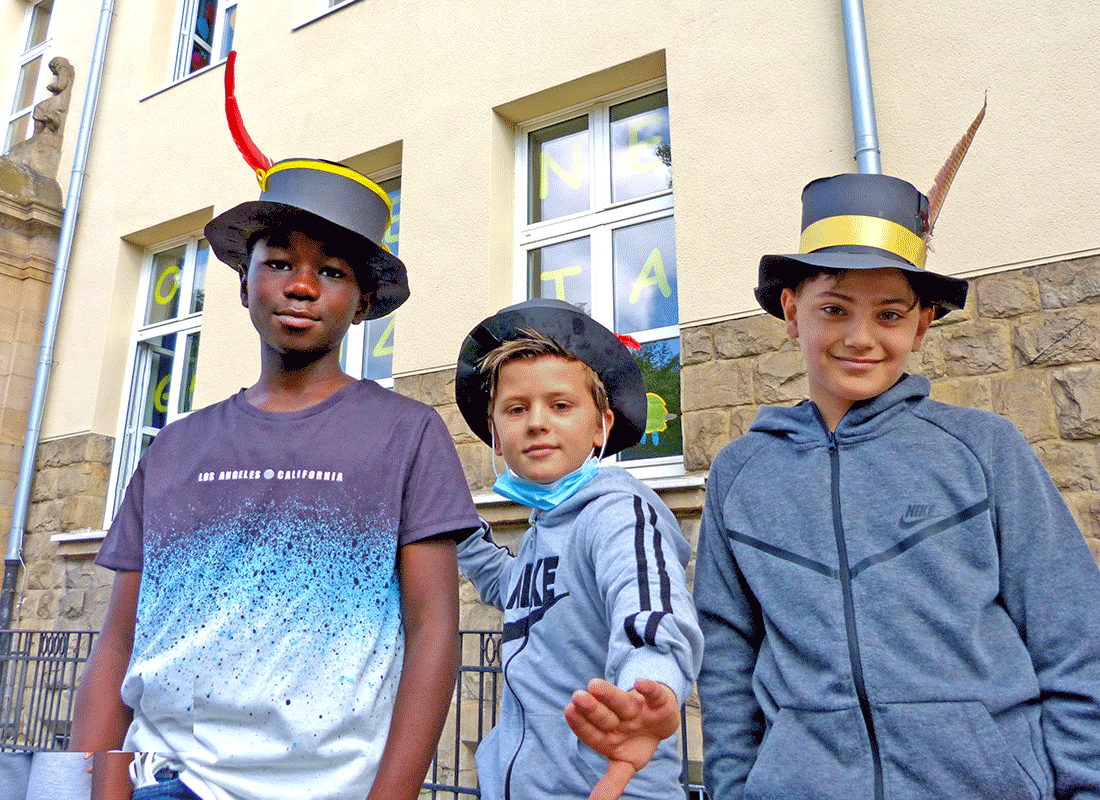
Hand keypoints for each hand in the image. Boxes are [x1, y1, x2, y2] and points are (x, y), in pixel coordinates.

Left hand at [564, 678, 679, 799]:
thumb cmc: (636, 742)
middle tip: (577, 696)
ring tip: (594, 685)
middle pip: (604, 715)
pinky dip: (648, 689)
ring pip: (623, 702)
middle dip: (591, 708)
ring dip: (610, 694)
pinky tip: (639, 684)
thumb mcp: (624, 764)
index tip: (568, 711)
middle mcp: (619, 719)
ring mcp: (638, 710)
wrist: (659, 724)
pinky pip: (654, 694)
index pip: (591, 731)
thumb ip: (612, 782)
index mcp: (607, 734)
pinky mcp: (657, 702)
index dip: (580, 724)